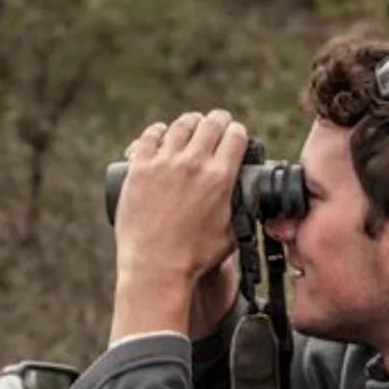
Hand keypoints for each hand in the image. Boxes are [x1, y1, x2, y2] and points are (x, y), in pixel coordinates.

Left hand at [108, 111, 247, 342]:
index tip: (235, 135)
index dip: (238, 132)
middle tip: (217, 124)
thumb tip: (250, 203)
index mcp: (220, 178)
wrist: (155, 267)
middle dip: (218, 121)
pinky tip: (162, 133)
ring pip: (181, 126)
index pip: (235, 136)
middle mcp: (193, 164)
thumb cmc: (194, 257)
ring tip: (191, 126)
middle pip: (210, 123)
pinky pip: (149, 137)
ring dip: (190, 123)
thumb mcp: (232, 234)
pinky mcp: (139, 168)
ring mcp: (163, 163)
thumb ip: (242, 211)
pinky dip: (158, 132)